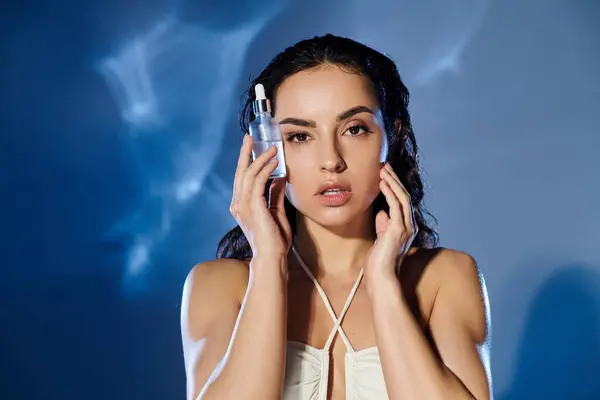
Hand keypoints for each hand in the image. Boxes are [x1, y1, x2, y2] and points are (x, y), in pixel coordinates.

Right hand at [230, 135, 291, 262]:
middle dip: (245, 153)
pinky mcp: (254, 206)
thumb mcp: (276, 211)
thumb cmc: (274, 240)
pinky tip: (275, 163)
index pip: (242, 179)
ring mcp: (243, 205)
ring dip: (261, 159)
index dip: (246, 162)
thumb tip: (278, 177)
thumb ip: (274, 194)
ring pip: (249, 174)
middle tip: (249, 138)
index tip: (252, 148)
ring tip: (273, 149)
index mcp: (241, 206)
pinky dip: (266, 169)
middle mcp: (238, 204)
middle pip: (240, 173)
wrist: (272, 256)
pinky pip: (258, 182)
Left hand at [364, 162, 417, 277]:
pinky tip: (382, 183)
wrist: (380, 278)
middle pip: (404, 196)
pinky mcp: (398, 229)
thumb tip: (382, 213)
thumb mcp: (381, 240)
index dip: (395, 186)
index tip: (386, 175)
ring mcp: (406, 228)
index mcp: (407, 228)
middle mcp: (410, 226)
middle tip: (385, 166)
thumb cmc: (379, 263)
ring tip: (382, 170)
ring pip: (402, 198)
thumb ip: (383, 226)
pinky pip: (396, 205)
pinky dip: (389, 192)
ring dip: (392, 182)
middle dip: (394, 179)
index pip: (402, 202)